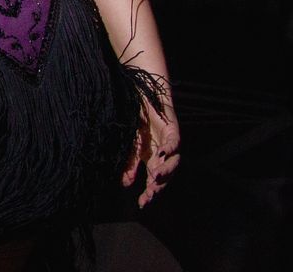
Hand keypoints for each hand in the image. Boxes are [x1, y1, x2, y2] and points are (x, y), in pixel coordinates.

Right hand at [124, 92, 178, 206]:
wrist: (142, 97)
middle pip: (166, 176)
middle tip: (150, 194)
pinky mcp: (173, 130)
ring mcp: (170, 143)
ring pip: (174, 162)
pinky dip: (169, 148)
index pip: (152, 180)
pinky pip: (174, 143)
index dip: (148, 192)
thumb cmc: (136, 120)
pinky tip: (161, 154)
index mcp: (153, 159)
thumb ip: (129, 164)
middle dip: (159, 185)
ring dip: (165, 171)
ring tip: (154, 177)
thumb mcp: (130, 145)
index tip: (142, 204)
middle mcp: (164, 155)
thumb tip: (126, 184)